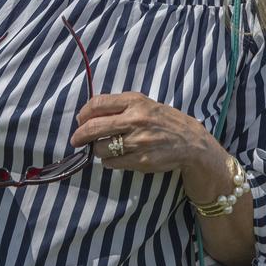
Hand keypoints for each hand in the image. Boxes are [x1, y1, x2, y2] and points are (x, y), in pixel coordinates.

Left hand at [71, 92, 222, 182]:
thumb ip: (120, 107)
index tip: (80, 120)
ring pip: (100, 148)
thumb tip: (87, 115)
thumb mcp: (145, 105)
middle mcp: (135, 120)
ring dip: (97, 150)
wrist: (190, 142)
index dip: (83, 113)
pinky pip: (111, 163)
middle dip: (79, 135)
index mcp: (135, 102)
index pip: (97, 104)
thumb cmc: (164, 121)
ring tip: (105, 148)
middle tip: (75, 140)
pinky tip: (117, 157)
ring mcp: (138, 141)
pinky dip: (109, 161)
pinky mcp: (140, 161)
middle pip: (94, 127)